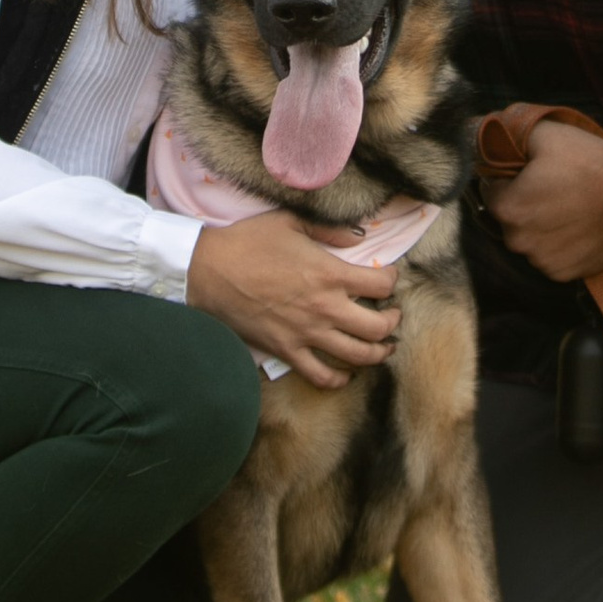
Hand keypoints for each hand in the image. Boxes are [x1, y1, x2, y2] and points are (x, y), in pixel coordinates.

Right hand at [188, 213, 401, 392]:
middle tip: (392, 316)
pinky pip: (321, 376)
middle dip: (393, 322)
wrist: (209, 271)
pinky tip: (345, 374)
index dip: (392, 281)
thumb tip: (359, 237)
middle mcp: (326, 308)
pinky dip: (338, 380)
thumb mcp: (291, 221)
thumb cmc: (248, 242)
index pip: (382, 284)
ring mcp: (307, 334)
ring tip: (383, 347)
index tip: (388, 278)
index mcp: (330, 274)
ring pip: (359, 356)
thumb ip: (330, 230)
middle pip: (379, 328)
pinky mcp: (287, 351)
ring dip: (378, 353)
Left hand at [484, 116, 602, 283]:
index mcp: (508, 208)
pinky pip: (551, 256)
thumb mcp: (548, 134)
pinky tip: (576, 226)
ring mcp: (541, 260)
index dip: (507, 175)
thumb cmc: (590, 166)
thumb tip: (485, 128)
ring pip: (530, 238)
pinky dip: (559, 244)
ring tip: (568, 205)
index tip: (530, 170)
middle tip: (553, 185)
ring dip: (541, 224)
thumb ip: (509, 131)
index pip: (490, 187)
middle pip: (509, 215)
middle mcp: (517, 240)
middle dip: (523, 201)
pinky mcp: (564, 273)